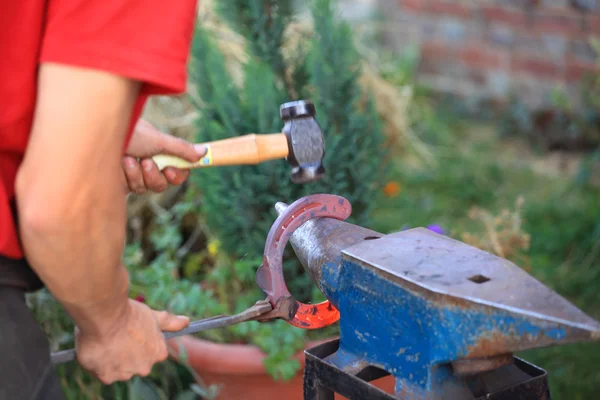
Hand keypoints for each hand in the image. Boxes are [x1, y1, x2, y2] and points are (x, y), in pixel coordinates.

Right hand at [74, 299, 189, 383]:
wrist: (106, 316)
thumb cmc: (130, 314)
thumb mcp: (153, 316)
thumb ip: (170, 322)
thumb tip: (186, 321)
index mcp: (158, 354)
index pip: (150, 353)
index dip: (139, 342)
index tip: (131, 333)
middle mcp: (144, 368)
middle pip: (133, 363)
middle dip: (125, 353)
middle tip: (117, 336)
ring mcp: (126, 374)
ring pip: (116, 368)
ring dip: (110, 358)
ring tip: (106, 339)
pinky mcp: (106, 377)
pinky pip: (100, 371)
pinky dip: (96, 362)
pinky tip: (97, 347)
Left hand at [122, 119, 205, 193]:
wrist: (97, 134)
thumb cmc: (128, 131)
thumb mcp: (158, 139)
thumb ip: (181, 149)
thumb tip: (204, 152)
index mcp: (157, 152)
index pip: (176, 170)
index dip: (178, 174)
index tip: (172, 170)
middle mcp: (145, 164)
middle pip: (163, 184)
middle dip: (156, 175)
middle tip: (148, 162)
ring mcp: (131, 174)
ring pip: (147, 188)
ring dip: (140, 174)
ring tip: (130, 159)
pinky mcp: (119, 183)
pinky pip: (132, 189)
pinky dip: (128, 176)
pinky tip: (121, 163)